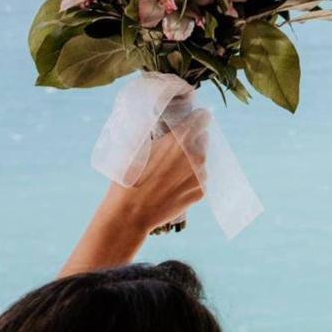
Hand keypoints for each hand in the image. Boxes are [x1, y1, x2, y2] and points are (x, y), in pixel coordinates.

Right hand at [101, 114, 207, 235]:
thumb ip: (159, 133)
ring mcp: (201, 174)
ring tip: (168, 175)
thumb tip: (166, 121)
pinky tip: (172, 187)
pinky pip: (199, 179)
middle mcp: (196, 154)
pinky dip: (189, 181)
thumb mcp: (138, 148)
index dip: (196, 119)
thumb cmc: (128, 179)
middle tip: (173, 154)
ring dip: (191, 163)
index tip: (192, 122)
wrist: (129, 214)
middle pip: (202, 139)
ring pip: (201, 161)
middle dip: (192, 142)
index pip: (203, 117)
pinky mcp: (202, 191)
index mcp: (180, 139)